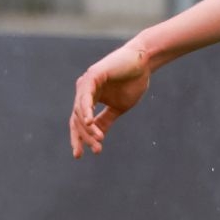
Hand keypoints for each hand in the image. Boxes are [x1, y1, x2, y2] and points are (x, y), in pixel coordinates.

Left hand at [70, 41, 152, 156]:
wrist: (144, 64)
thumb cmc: (133, 82)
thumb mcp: (119, 107)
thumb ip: (106, 120)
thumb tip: (98, 135)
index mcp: (89, 99)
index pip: (78, 122)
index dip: (79, 138)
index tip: (81, 155)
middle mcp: (83, 91)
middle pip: (76, 119)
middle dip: (84, 137)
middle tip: (95, 150)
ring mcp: (86, 83)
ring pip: (79, 110)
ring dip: (88, 127)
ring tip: (98, 139)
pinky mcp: (92, 76)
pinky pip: (85, 96)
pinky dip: (86, 109)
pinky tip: (89, 122)